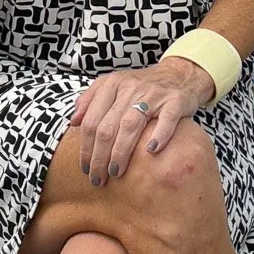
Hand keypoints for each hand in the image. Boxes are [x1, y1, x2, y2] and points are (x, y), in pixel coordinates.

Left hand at [73, 55, 214, 184]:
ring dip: (121, 152)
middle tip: (98, 179)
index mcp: (112, 85)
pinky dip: (159, 135)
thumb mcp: (113, 85)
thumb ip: (90, 99)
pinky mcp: (176, 101)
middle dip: (99, 157)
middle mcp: (131, 88)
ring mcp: (154, 94)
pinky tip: (151, 150)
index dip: (86, 148)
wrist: (178, 74)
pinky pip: (167, 119)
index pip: (92, 121)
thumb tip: (74, 122)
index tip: (85, 168)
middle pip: (108, 127)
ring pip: (131, 124)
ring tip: (116, 173)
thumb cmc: (141, 86)